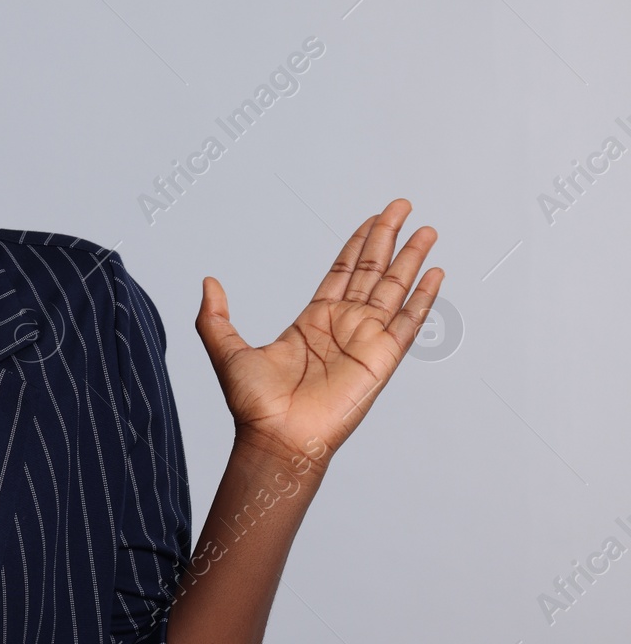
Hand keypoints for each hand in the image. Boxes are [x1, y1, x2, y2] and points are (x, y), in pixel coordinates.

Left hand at [194, 199, 443, 466]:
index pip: (342, 271)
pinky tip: (435, 273)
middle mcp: (344, 326)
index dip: (357, 243)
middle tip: (402, 206)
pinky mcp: (382, 357)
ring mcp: (365, 340)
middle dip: (387, 237)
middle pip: (372, 270)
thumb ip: (215, 315)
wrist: (276, 437)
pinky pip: (408, 321)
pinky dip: (423, 297)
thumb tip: (208, 282)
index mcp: (314, 321)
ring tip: (427, 230)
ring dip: (411, 258)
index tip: (372, 220)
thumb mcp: (225, 348)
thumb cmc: (255, 404)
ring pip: (394, 288)